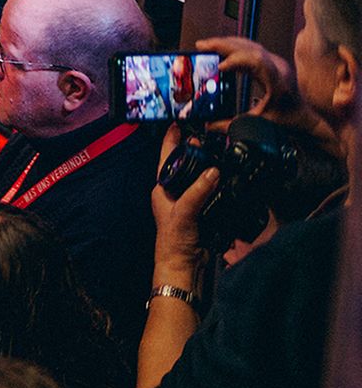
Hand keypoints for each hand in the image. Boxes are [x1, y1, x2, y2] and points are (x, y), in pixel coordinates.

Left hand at [151, 123, 217, 274]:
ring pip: (197, 176)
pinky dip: (216, 181)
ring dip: (205, 163)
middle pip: (183, 164)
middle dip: (191, 148)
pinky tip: (224, 175)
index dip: (171, 140)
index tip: (177, 123)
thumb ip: (198, 191)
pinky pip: (209, 190)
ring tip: (215, 149)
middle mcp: (173, 192)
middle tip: (203, 134)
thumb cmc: (174, 241)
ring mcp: (186, 200)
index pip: (167, 158)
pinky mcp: (200, 210)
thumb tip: (213, 171)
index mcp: (162, 189)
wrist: (183, 264)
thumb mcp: (185, 212)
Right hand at [198, 36, 295, 116]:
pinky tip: (221, 50)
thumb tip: (210, 124)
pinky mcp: (270, 62)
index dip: (236, 60)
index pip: (256, 61)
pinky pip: (251, 48)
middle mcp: (277, 66)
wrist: (303, 116)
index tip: (219, 67)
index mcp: (277, 80)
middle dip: (223, 45)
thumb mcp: (258, 123)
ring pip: (250, 44)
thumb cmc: (288, 118)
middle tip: (202, 46)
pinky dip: (234, 47)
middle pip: (249, 47)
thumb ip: (232, 124)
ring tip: (207, 45)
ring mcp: (275, 62)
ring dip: (227, 43)